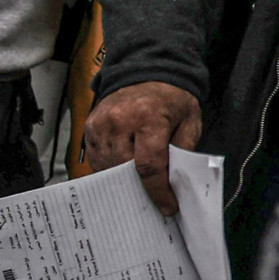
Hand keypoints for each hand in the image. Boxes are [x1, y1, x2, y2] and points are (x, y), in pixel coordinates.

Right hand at [86, 81, 202, 215]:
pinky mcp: (89, 128)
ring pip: (108, 167)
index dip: (158, 190)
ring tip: (138, 183)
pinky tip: (123, 167)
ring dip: (123, 178)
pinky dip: (110, 167)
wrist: (145, 72)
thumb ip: (182, 150)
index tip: (167, 206)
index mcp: (148, 117)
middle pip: (125, 168)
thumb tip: (173, 182)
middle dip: (140, 186)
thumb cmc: (170, 99)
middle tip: (153, 197)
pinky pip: (97, 159)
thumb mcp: (189, 121)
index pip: (149, 165)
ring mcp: (100, 125)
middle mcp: (119, 121)